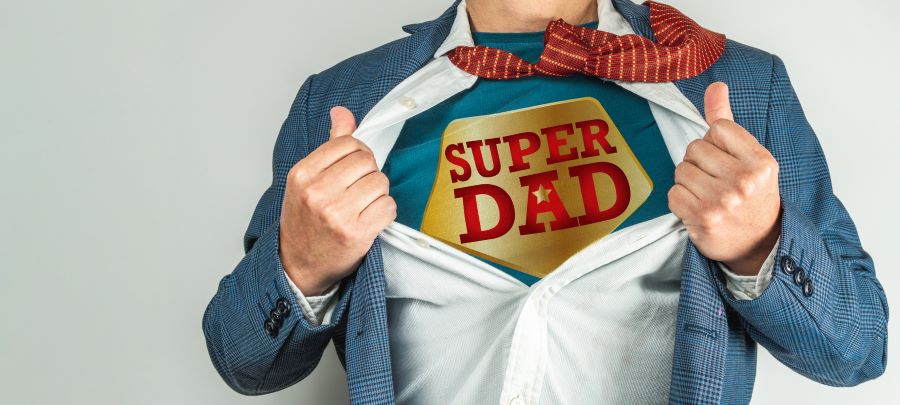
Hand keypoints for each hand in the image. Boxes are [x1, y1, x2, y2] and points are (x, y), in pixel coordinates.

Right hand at [279, 106, 395, 294]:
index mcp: (302, 174)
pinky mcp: (356, 233)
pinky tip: (369, 219)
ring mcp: (336, 214)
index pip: (348, 143)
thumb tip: (342, 112)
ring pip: (380, 182)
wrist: (299, 266)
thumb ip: (329, 145)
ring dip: (377, 194)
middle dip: (368, 173)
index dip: (358, 154)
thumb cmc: (304, 221)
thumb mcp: (307, 180)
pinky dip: (384, 212)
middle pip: (367, 161)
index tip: (353, 169)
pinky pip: (388, 206)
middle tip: (357, 190)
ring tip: (361, 206)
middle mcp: (317, 192)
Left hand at [668, 82, 781, 275]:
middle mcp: (744, 181)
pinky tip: (698, 208)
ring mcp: (722, 201)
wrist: (759, 244)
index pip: (718, 128)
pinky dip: (681, 201)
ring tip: (707, 195)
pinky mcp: (702, 219)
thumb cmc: (752, 196)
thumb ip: (727, 121)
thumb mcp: (750, 157)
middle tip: (716, 181)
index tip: (726, 160)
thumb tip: (715, 86)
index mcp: (760, 162)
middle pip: (695, 148)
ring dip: (688, 182)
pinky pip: (673, 194)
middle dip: (699, 162)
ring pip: (681, 170)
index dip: (715, 142)